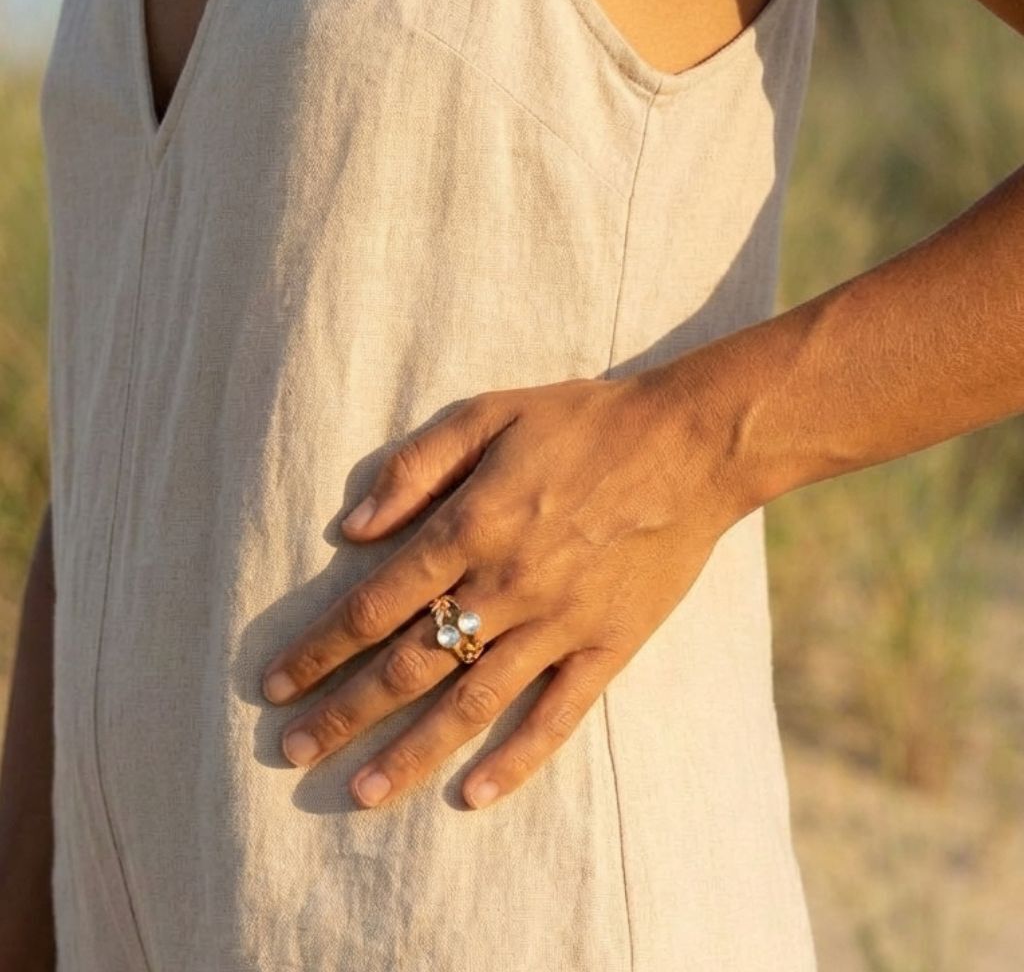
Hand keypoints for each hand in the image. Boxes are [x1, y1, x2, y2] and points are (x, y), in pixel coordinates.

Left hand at [261, 370, 744, 808]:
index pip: (373, 605)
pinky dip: (517, 760)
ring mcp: (559, 623)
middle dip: (343, 712)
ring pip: (471, 702)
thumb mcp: (490, 413)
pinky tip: (474, 797)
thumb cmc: (584, 422)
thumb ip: (416, 466)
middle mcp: (506, 586)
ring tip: (359, 793)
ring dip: (410, 752)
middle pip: (407, 664)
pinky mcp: (608, 646)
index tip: (275, 685)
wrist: (690, 445)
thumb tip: (352, 528)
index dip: (317, 648)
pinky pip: (558, 716)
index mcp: (470, 528)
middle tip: (292, 753)